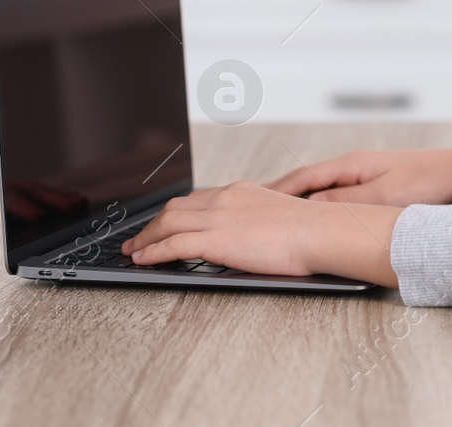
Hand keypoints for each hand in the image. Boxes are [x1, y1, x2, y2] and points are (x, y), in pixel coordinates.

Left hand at [120, 182, 400, 286]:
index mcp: (239, 192)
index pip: (195, 199)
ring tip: (133, 251)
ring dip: (145, 238)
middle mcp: (224, 199)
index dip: (172, 213)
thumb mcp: (277, 215)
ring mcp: (218, 217)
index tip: (162, 224)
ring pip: (167, 223)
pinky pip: (174, 244)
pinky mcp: (216, 239)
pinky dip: (154, 251)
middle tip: (138, 239)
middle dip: (152, 224)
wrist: (318, 232)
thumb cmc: (309, 230)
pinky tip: (143, 259)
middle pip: (174, 208)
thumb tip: (248, 236)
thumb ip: (255, 221)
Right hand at [264, 146, 451, 206]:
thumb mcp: (384, 196)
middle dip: (279, 198)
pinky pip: (336, 201)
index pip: (302, 178)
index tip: (252, 202)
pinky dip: (319, 212)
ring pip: (320, 194)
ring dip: (298, 206)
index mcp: (350, 165)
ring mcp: (361, 179)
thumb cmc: (426, 181)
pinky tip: (315, 225)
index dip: (276, 192)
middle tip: (252, 214)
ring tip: (275, 223)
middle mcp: (351, 169)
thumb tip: (310, 209)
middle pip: (305, 185)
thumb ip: (347, 203)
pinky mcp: (373, 190)